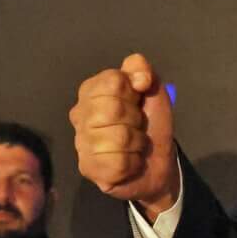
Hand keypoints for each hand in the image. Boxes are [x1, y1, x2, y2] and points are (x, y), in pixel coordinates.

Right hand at [69, 53, 177, 215]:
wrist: (157, 162)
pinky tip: (129, 163)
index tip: (137, 102)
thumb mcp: (151, 88)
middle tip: (136, 126)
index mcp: (90, 91)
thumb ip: (141, 68)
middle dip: (135, 118)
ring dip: (137, 143)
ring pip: (118, 137)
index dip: (133, 92)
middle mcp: (79, 115)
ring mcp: (81, 143)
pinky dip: (133, 163)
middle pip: (112, 108)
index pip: (112, 80)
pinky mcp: (88, 169)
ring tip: (134, 146)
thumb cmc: (149, 123)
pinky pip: (118, 163)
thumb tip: (140, 78)